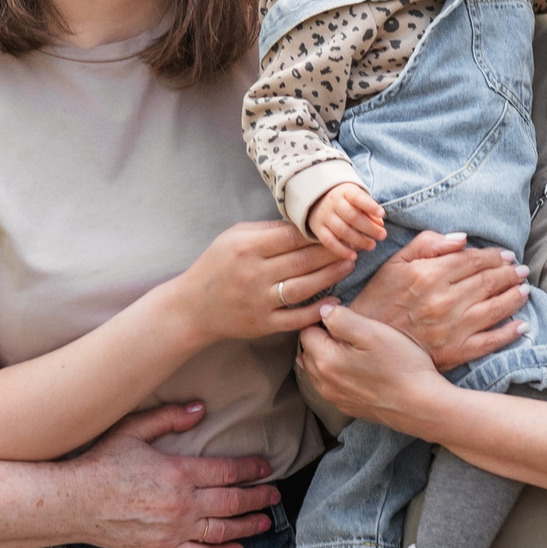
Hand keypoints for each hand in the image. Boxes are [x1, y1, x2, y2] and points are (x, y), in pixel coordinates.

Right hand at [66, 402, 280, 547]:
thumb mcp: (133, 429)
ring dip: (248, 526)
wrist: (74, 503)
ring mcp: (173, 530)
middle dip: (258, 498)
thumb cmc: (101, 463)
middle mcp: (182, 504)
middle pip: (232, 502)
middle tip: (274, 495)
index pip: (227, 472)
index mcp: (178, 472)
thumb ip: (169, 417)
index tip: (265, 467)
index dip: (250, 470)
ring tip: (265, 522)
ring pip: (222, 530)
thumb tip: (201, 408)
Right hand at [172, 220, 355, 345]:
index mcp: (247, 248)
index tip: (337, 229)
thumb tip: (301, 224)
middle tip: (353, 245)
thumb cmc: (215, 266)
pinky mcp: (263, 324)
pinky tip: (335, 301)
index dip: (317, 233)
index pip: (290, 236)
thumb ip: (266, 228)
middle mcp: (254, 274)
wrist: (193, 307)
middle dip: (331, 252)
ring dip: (330, 276)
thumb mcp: (233, 236)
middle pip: (302, 261)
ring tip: (349, 265)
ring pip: (303, 287)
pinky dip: (316, 310)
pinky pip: (295, 318)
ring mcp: (259, 301)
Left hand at [297, 301, 451, 435]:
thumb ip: (341, 319)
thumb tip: (323, 312)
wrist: (421, 406)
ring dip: (325, 357)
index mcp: (325, 361)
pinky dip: (335, 374)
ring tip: (349, 347)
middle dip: (320, 338)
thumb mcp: (372, 332)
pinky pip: (330, 386)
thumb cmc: (400, 365)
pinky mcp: (348, 407)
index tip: (341, 313)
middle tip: (345, 328)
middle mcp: (324, 383)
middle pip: (307, 352)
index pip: (306, 332)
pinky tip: (355, 368)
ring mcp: (336, 398)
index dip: (321, 318)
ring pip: (317, 371)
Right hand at [308, 183, 387, 259]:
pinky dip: (341, 250)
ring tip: (372, 246)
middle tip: (383, 235)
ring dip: (359, 240)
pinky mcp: (318, 229)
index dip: (370, 205)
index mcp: (345, 192)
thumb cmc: (346, 201)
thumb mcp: (357, 199)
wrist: (317, 200)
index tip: (382, 213)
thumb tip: (380, 224)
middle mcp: (333, 203)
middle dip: (369, 227)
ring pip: (341, 230)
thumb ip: (369, 210)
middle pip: (352, 216)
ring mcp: (324, 216)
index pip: (357, 197)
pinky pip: (329, 241)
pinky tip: (353, 257)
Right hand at [349, 230, 528, 371]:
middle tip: (521, 270)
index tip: (506, 255)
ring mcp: (452, 328)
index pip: (473, 260)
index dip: (494, 256)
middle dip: (510, 274)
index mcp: (430, 275)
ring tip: (525, 290)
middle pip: (488, 281)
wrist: (362, 345)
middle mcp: (445, 300)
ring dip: (515, 297)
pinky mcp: (455, 352)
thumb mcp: (393, 264)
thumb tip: (461, 239)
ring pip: (495, 308)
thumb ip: (427, 245)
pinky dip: (509, 333)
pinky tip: (522, 326)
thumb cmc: (377, 300)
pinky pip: (490, 341)